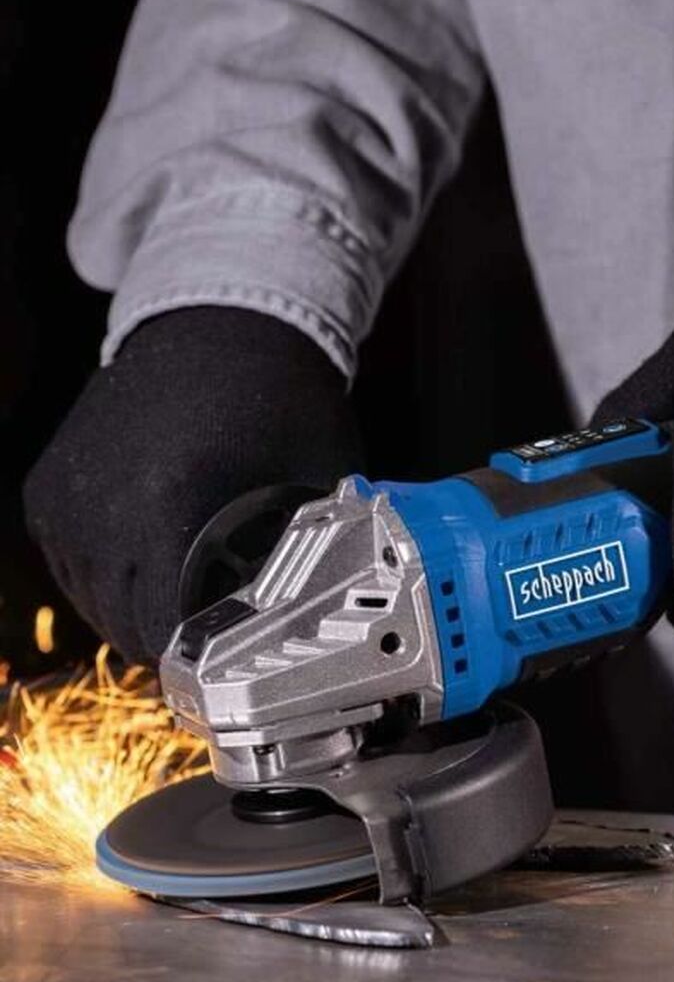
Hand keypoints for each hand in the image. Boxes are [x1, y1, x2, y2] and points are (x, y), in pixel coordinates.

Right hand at [23, 307, 362, 662]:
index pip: (168, 633)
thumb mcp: (318, 484)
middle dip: (176, 640)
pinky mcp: (48, 489)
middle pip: (126, 627)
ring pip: (94, 603)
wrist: (222, 323)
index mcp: (170, 509)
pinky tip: (153, 558)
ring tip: (188, 592)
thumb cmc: (280, 399)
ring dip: (138, 610)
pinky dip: (109, 574)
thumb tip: (314, 617)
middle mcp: (102, 510)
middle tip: (217, 628)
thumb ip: (309, 558)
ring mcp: (65, 500)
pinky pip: (72, 566)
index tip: (233, 656)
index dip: (207, 657)